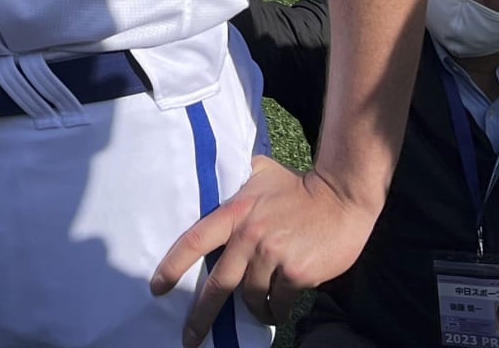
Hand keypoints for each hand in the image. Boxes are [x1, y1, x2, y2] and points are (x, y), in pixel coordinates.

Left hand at [151, 156, 380, 345]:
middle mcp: (249, 237)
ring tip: (260, 311)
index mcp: (234, 213)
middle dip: (200, 316)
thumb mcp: (260, 172)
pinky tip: (281, 305)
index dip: (172, 266)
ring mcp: (273, 256)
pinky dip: (278, 307)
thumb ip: (237, 179)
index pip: (194, 241)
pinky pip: (280, 301)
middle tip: (189, 338)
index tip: (156, 288)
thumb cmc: (299, 185)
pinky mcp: (297, 273)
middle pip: (217, 284)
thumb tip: (218, 167)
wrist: (341, 196)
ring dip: (254, 309)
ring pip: (252, 296)